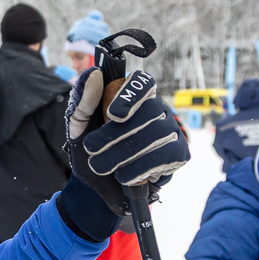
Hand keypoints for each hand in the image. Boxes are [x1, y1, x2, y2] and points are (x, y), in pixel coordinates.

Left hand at [66, 67, 189, 215]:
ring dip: (122, 153)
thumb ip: (84, 101)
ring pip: (156, 134)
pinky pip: (165, 156)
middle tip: (91, 148)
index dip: (131, 95)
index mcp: (133, 96)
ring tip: (100, 166)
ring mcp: (171, 130)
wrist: (98, 185)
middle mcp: (157, 109)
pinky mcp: (179, 154)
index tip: (113, 114)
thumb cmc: (91, 148)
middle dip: (116, 132)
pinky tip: (123, 176)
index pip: (143, 82)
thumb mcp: (79, 126)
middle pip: (150, 110)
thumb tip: (94, 74)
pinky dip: (140, 168)